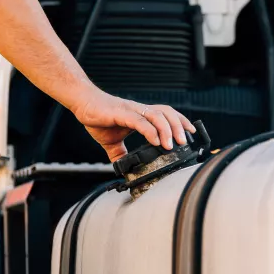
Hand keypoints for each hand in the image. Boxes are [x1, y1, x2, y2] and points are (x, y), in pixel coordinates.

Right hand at [73, 90, 194, 161]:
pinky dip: (150, 131)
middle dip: (178, 126)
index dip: (180, 121)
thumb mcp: (111, 142)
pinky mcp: (121, 113)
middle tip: (184, 142)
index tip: (190, 133)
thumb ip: (120, 155)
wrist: (82, 103)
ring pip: (156, 115)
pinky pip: (139, 121)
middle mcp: (139, 111)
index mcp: (140, 115)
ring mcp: (131, 111)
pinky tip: (155, 141)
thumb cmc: (98, 117)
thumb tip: (123, 170)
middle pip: (166, 113)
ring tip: (172, 144)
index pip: (165, 114)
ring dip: (167, 129)